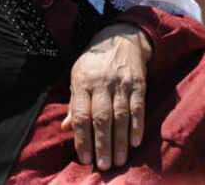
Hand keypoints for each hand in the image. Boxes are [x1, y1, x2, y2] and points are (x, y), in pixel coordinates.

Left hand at [61, 23, 152, 170]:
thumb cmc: (95, 62)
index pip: (82, 115)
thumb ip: (75, 103)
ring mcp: (121, 83)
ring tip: (119, 160)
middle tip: (104, 165)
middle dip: (102, 144)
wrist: (122, 37)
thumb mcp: (78, 76)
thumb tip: (66, 127)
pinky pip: (138, 107)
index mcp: (83, 82)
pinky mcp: (138, 83)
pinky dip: (137, 126)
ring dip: (120, 140)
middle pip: (102, 118)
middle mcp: (102, 83)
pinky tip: (135, 142)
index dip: (82, 138)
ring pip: (121, 116)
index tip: (85, 158)